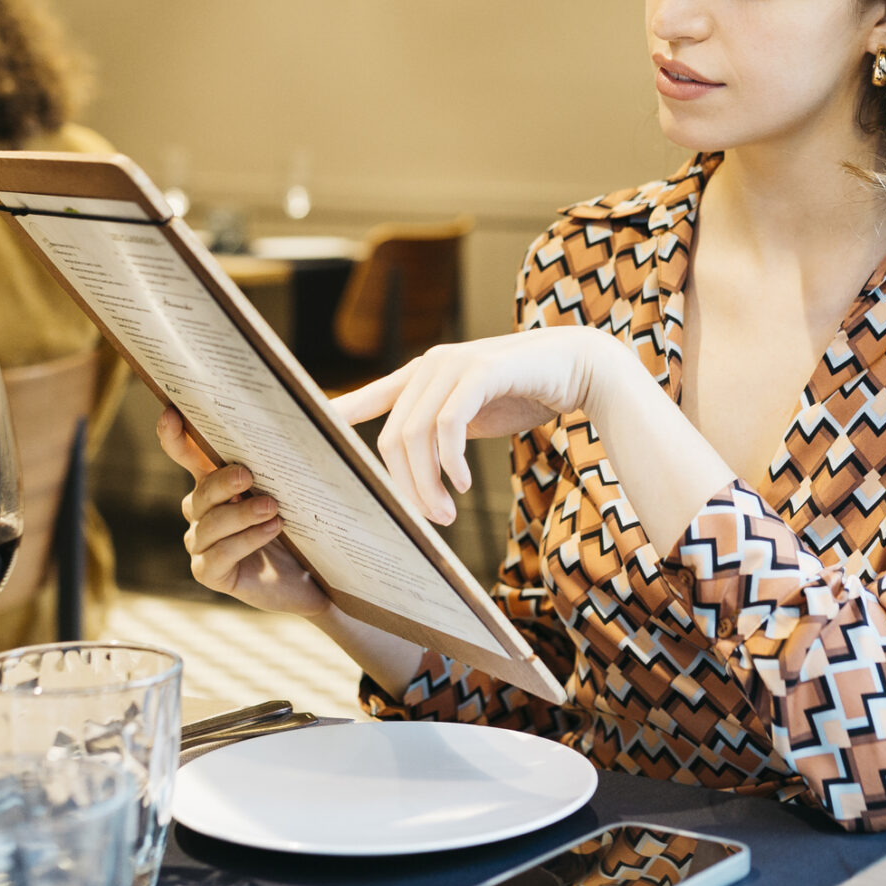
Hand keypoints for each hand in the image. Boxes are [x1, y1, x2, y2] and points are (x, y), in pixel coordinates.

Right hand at [157, 407, 330, 616]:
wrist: (315, 576)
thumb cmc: (303, 525)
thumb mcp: (303, 485)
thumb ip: (302, 451)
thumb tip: (335, 406)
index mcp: (216, 481)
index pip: (186, 454)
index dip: (174, 436)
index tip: (172, 414)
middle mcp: (201, 511)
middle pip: (201, 490)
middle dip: (222, 481)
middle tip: (248, 475)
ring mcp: (201, 543)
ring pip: (210, 523)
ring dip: (240, 514)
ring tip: (272, 508)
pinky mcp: (209, 572)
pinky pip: (219, 554)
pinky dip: (245, 541)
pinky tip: (271, 530)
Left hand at [334, 326, 623, 525]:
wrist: (577, 367)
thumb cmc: (524, 393)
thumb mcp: (473, 413)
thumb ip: (441, 431)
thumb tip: (418, 472)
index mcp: (422, 375)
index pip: (368, 397)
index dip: (337, 415)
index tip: (307, 438)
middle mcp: (430, 365)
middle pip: (393, 436)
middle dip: (406, 485)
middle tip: (431, 521)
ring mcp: (452, 364)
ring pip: (417, 433)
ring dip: (429, 482)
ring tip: (447, 512)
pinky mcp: (481, 370)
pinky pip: (449, 422)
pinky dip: (452, 460)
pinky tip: (465, 483)